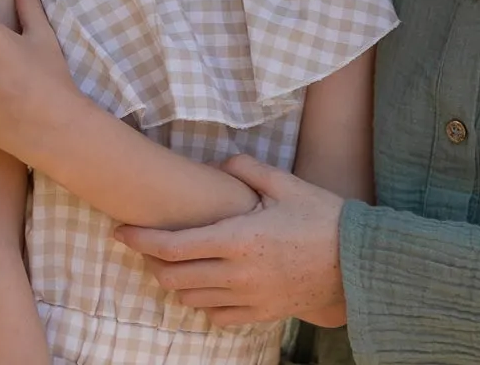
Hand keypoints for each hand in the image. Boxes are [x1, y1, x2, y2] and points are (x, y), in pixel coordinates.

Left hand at [115, 155, 348, 327]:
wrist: (359, 265)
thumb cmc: (323, 219)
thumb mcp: (286, 184)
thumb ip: (246, 169)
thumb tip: (220, 162)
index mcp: (238, 238)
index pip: (173, 245)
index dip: (140, 240)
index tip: (121, 232)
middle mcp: (237, 273)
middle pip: (173, 276)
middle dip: (152, 262)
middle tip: (148, 245)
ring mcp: (249, 297)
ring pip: (191, 298)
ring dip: (176, 281)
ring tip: (176, 263)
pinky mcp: (262, 313)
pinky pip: (217, 317)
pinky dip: (204, 303)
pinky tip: (207, 286)